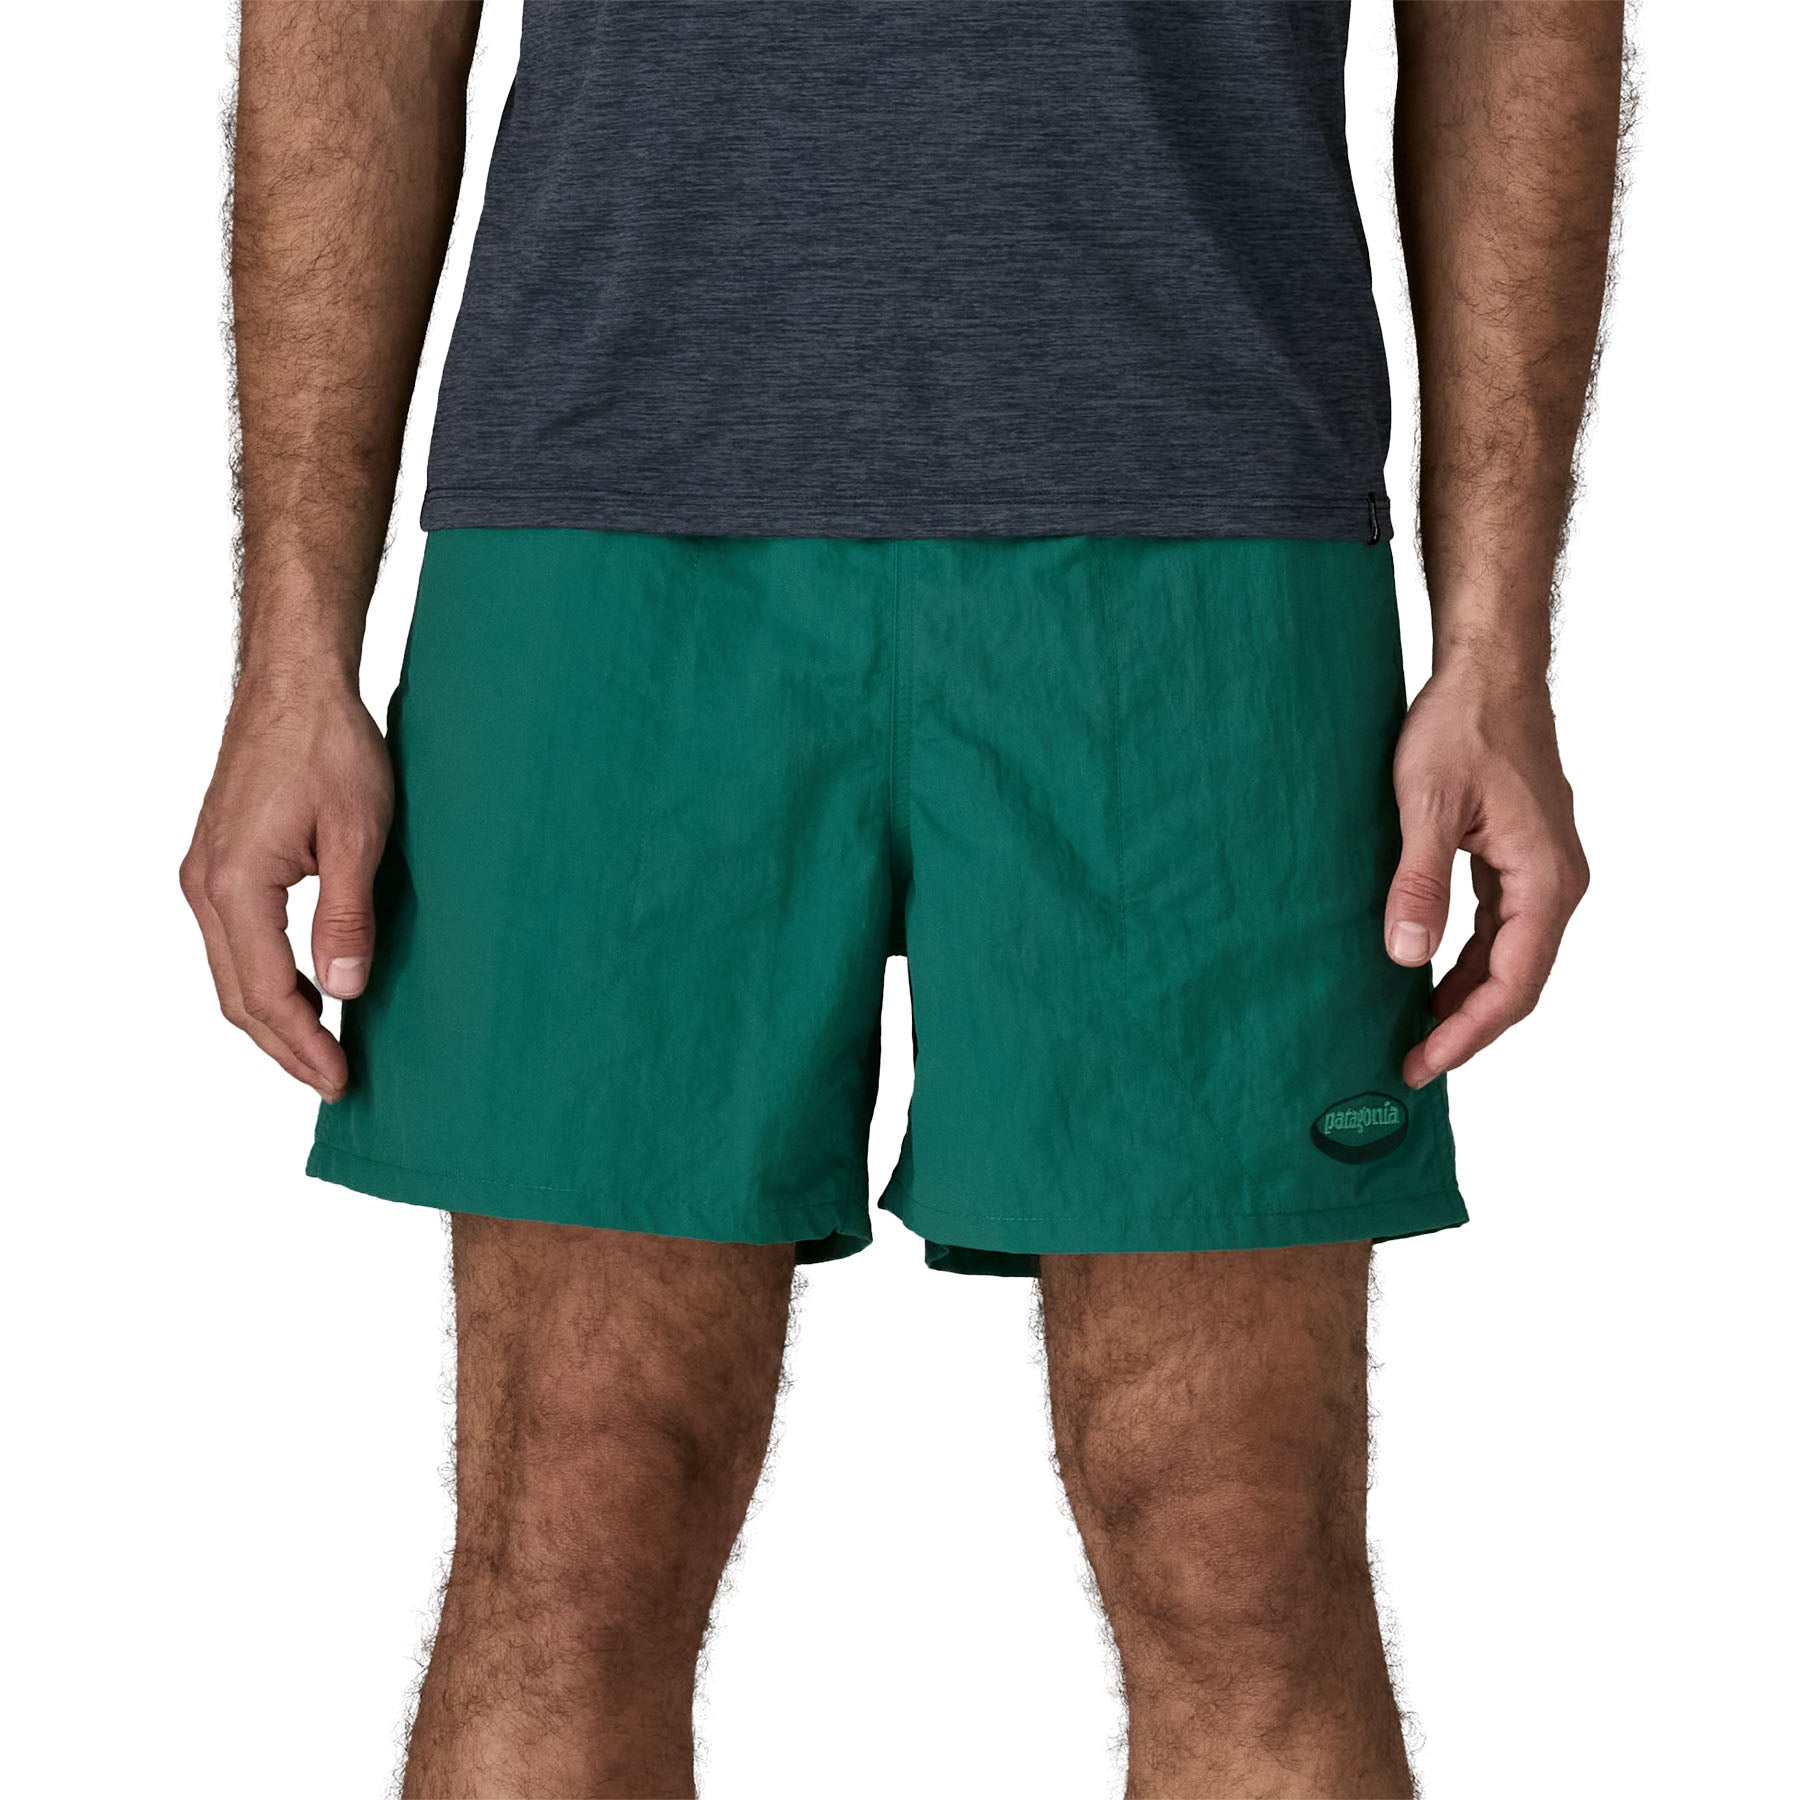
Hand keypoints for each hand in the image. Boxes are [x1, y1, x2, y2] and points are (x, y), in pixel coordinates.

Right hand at [180, 668, 393, 1100]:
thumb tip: (344, 993)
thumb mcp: (357, 834)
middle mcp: (205, 885)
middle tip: (334, 1082)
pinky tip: (308, 991)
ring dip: (275, 1016)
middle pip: (237, 995)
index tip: (341, 1081)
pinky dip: (267, 978)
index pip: (266, 993)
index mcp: (233, 884)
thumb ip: (347, 917)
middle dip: (285, 1046)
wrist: (296, 683)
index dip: (304, 1045)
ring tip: (323, 1051)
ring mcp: (205, 872)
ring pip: (232, 972)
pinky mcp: (219, 861)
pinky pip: (236, 941)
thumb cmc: (331, 746)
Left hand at [1384, 664, 1588, 1088]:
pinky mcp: (1521, 858)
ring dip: (1467, 998)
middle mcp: (1556, 881)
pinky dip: (1469, 962)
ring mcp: (1542, 870)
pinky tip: (1431, 979)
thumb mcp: (1424, 806)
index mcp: (1545, 878)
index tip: (1423, 1063)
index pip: (1513, 982)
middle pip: (1518, 981)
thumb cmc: (1461, 726)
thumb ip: (1418, 884)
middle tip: (1411, 1064)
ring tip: (1417, 1034)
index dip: (1468, 1032)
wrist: (1488, 671)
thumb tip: (1407, 958)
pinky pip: (1502, 929)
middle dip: (1466, 1028)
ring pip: (1510, 958)